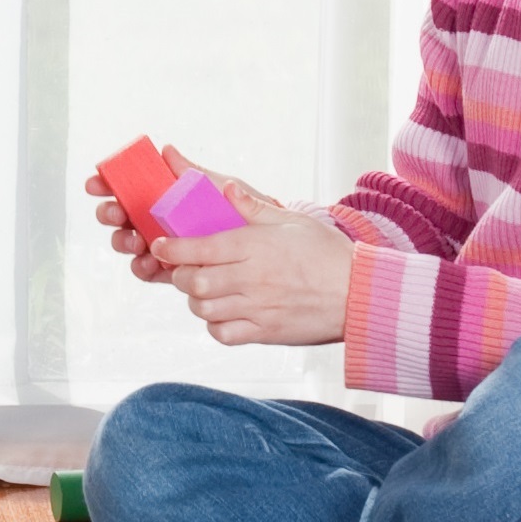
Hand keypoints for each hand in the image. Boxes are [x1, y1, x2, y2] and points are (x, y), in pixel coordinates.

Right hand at [83, 143, 282, 282]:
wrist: (266, 243)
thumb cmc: (240, 209)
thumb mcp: (217, 187)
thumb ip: (192, 173)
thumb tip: (167, 151)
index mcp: (161, 196)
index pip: (127, 188)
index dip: (106, 185)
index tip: (96, 184)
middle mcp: (155, 220)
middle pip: (119, 217)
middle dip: (110, 215)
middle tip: (116, 213)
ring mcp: (160, 245)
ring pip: (128, 244)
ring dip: (124, 242)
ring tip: (135, 241)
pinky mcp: (170, 269)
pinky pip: (147, 270)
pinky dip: (143, 267)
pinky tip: (149, 263)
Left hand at [153, 203, 352, 346]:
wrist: (361, 294)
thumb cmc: (327, 253)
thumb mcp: (292, 221)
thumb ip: (253, 207)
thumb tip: (225, 187)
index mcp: (255, 246)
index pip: (198, 248)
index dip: (171, 248)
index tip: (160, 245)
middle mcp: (252, 279)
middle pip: (193, 282)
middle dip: (181, 275)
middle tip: (184, 269)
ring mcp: (257, 308)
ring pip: (203, 309)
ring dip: (196, 301)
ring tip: (204, 291)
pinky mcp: (264, 333)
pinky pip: (223, 334)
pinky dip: (215, 325)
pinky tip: (223, 313)